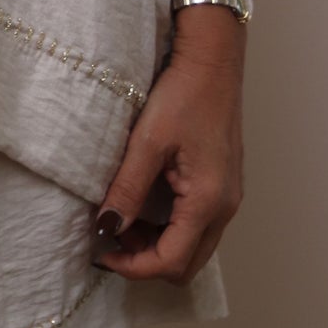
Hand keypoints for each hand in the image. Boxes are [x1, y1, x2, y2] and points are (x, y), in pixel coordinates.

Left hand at [93, 16, 244, 285]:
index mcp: (208, 201)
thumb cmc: (184, 93)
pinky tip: (145, 203)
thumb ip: (127, 188)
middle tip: (111, 236)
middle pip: (186, 263)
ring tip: (123, 217)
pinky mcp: (222, 185)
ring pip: (193, 246)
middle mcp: (225, 208)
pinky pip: (197, 224)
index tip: (101, 252)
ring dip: (158, 244)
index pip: (171, 261)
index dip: (133, 267)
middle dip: (146, 260)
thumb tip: (107, 227)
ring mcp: (227, 197)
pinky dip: (170, 227)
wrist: (213, 60)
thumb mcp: (148, 140)